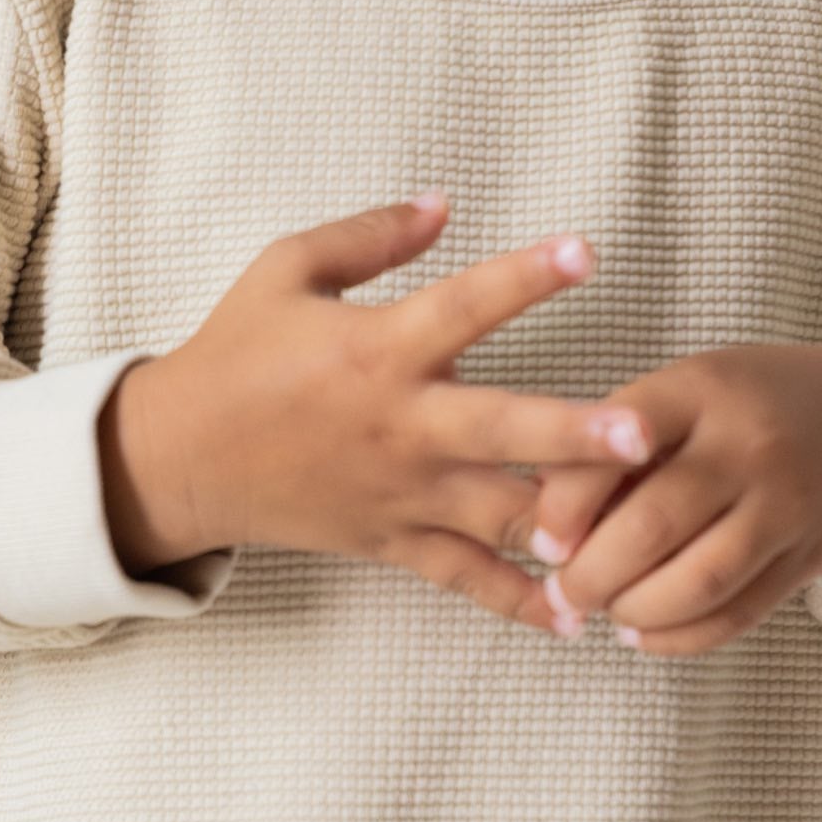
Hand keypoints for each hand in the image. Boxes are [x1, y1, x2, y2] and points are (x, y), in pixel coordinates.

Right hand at [105, 193, 643, 632]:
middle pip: (501, 431)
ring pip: (498, 514)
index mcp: (376, 349)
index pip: (462, 306)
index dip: (524, 277)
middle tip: (641, 433)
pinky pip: (466, 579)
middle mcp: (400, 425)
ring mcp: (401, 492)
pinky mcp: (392, 541)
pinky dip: (522, 603)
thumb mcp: (285, 270)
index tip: (586, 251)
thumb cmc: (235, 355)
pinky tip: (581, 618)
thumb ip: (369, 236)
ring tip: (639, 533)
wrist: (179, 458)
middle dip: (574, 434)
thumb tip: (443, 203)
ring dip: (568, 523)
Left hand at [526, 343, 821, 654]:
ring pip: (697, 582)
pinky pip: (736, 616)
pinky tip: (643, 634)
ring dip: (633, 611)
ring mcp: (786, 506)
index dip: (565, 506)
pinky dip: (679, 638)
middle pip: (653, 527)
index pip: (616, 447)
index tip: (541, 544)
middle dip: (591, 575)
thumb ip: (616, 442)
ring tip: (601, 611)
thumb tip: (537, 516)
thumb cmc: (744, 406)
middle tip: (561, 593)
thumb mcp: (684, 392)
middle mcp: (749, 446)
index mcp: (701, 390)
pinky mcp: (808, 560)